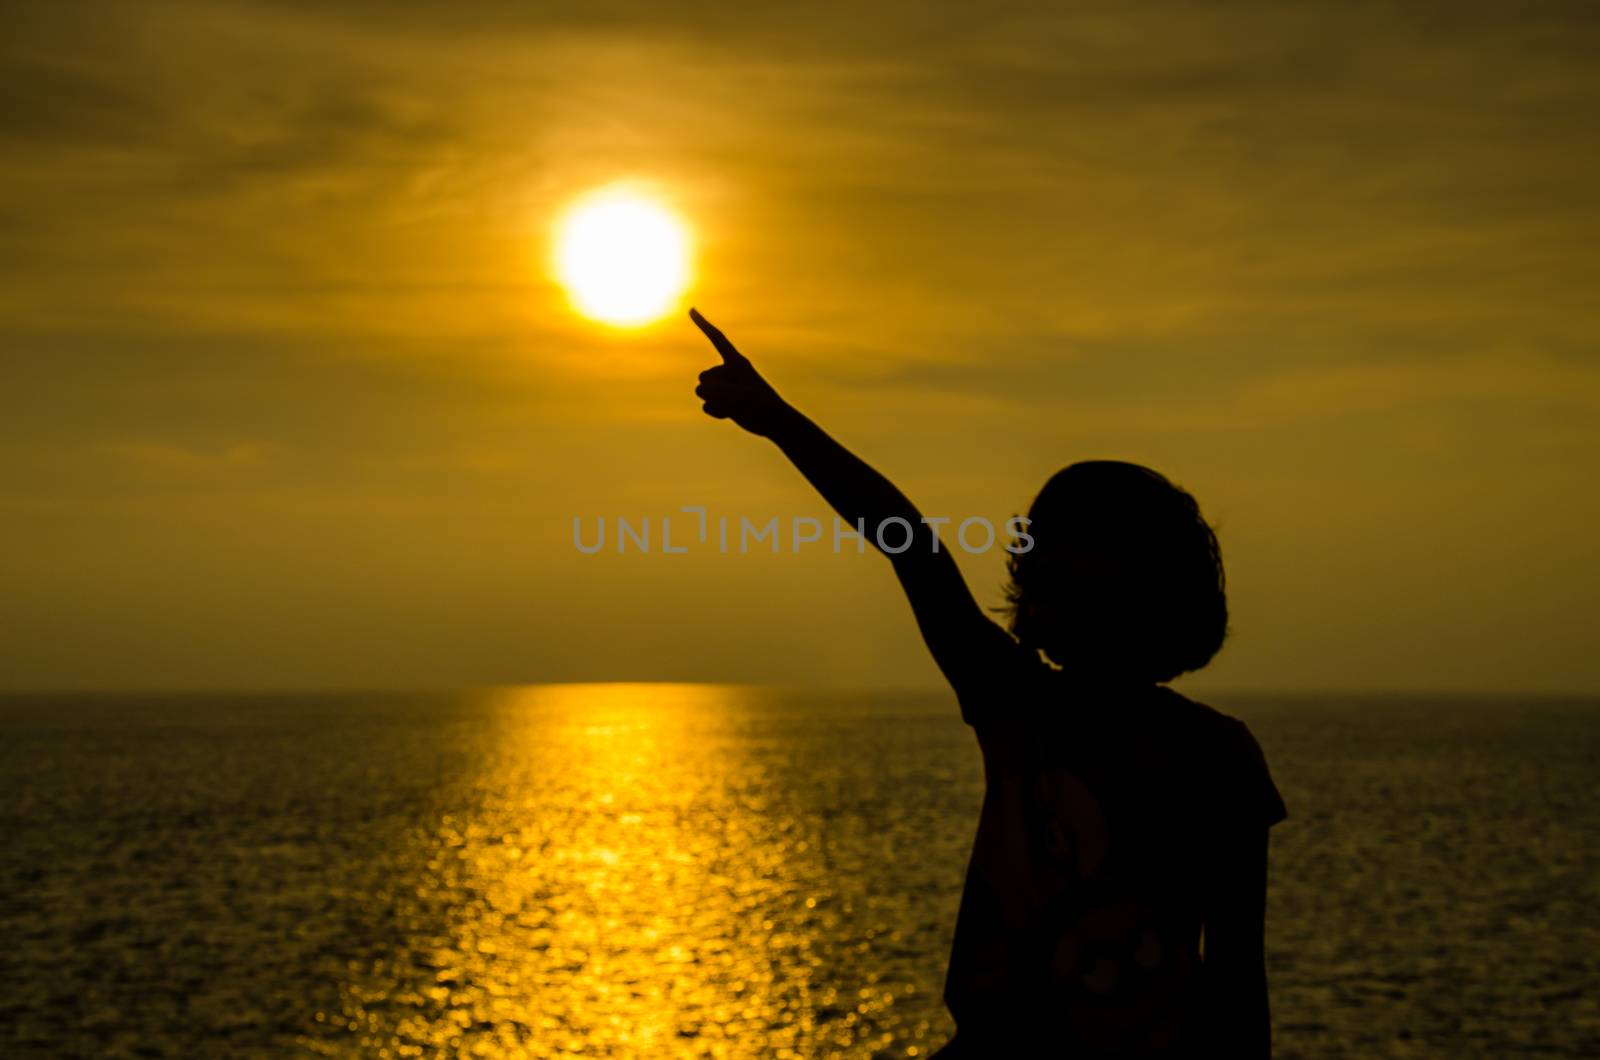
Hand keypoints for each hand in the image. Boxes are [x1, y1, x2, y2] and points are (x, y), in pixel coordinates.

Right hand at [690, 307, 790, 436]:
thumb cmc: (760, 405)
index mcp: (736, 362)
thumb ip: (714, 391)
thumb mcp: (736, 396)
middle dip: (712, 389)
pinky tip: (731, 414)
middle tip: (734, 398)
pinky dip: (716, 412)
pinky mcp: (724, 401)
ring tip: (734, 407)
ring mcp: (725, 387)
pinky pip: (707, 405)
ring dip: (714, 401)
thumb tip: (701, 391)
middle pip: (703, 377)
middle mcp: (728, 372)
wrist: (773, 422)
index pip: (717, 338)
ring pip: (702, 391)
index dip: (703, 324)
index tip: (691, 309)